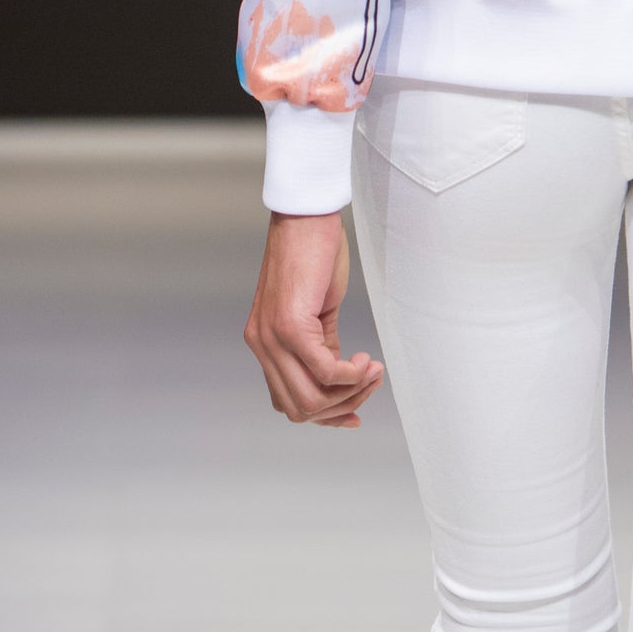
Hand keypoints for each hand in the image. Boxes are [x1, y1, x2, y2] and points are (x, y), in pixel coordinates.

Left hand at [244, 211, 383, 427]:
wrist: (305, 215)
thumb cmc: (313, 253)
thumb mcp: (316, 309)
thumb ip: (320, 345)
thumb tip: (338, 378)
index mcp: (264, 343)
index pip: (286, 401)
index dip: (323, 416)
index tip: (355, 414)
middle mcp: (261, 346)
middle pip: (299, 409)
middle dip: (341, 407)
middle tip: (370, 383)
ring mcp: (272, 338)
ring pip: (310, 399)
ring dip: (349, 393)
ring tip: (372, 372)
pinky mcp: (290, 326)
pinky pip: (325, 371)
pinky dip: (351, 375)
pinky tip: (366, 361)